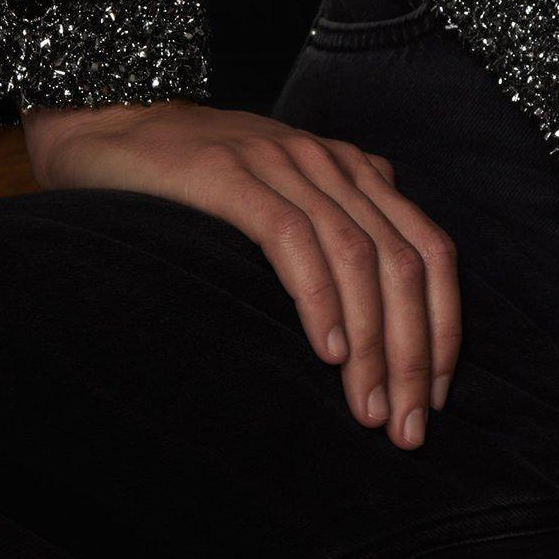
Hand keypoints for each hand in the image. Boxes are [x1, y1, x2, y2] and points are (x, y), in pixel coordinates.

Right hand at [20, 98, 459, 449]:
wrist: (113, 130)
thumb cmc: (201, 181)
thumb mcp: (289, 197)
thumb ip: (339, 226)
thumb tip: (383, 305)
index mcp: (358, 172)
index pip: (431, 251)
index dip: (445, 326)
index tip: (437, 398)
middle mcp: (334, 165)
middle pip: (404, 262)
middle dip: (415, 352)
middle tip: (408, 428)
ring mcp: (286, 165)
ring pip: (358, 257)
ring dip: (371, 342)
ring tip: (369, 409)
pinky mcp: (232, 176)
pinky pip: (293, 240)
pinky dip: (318, 297)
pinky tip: (327, 352)